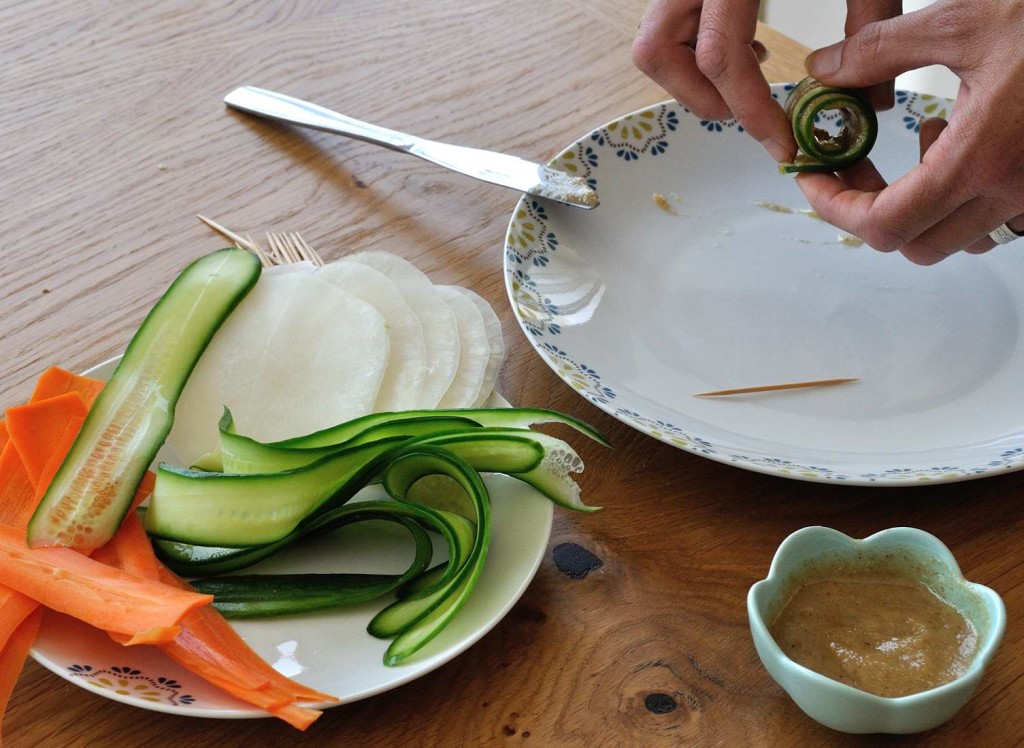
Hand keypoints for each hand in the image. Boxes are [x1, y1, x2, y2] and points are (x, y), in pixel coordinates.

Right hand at [631, 0, 899, 162]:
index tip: (781, 145)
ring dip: (693, 78)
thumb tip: (870, 101)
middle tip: (754, 112)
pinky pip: (668, 22)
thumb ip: (872, 20)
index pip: (720, 56)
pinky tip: (744, 41)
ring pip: (653, 43)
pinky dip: (698, 48)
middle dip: (708, 97)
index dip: (750, 111)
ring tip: (745, 76)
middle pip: (659, 54)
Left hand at [799, 0, 1023, 263]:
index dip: (835, 208)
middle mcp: (1012, 192)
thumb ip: (881, 50)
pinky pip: (993, 221)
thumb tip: (825, 69)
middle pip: (912, 245)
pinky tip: (965, 138)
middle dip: (871, 209)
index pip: (884, 225)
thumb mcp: (963, 22)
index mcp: (981, 159)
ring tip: (927, 138)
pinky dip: (961, 196)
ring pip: (955, 239)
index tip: (813, 178)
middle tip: (855, 164)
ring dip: (921, 206)